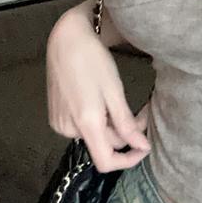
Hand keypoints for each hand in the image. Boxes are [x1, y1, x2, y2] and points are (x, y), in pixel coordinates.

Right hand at [46, 15, 150, 171]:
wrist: (66, 40)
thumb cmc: (93, 61)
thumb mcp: (115, 91)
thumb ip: (127, 123)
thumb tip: (142, 147)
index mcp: (85, 124)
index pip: (106, 162)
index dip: (128, 160)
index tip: (145, 147)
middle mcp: (68, 129)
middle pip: (103, 144)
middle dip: (126, 134)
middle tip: (144, 112)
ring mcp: (59, 123)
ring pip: (95, 135)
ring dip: (113, 126)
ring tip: (128, 105)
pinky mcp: (57, 115)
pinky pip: (83, 126)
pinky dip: (99, 120)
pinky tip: (107, 102)